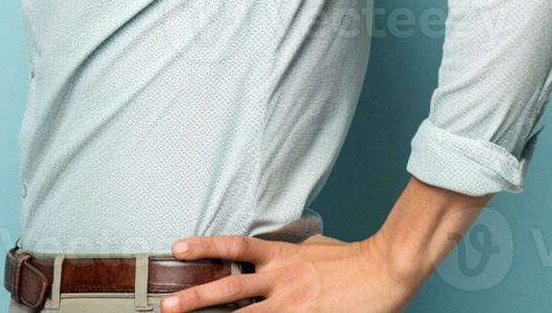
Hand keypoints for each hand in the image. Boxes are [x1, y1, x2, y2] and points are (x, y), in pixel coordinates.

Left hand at [159, 232, 422, 311]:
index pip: (235, 248)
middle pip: (228, 289)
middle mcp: (281, 280)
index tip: (177, 248)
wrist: (385, 269)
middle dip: (195, 298)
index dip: (204, 247)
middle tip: (166, 305)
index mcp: (282, 256)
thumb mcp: (315, 246)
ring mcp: (292, 305)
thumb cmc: (353, 259)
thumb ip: (290, 253)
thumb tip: (270, 256)